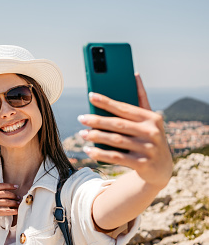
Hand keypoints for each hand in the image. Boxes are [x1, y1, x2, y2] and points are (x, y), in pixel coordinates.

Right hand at [0, 183, 19, 226]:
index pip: (2, 185)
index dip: (10, 186)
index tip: (16, 187)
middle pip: (7, 193)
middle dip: (14, 195)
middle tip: (19, 197)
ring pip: (8, 202)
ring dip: (15, 203)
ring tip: (18, 204)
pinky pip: (6, 211)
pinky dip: (13, 211)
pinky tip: (16, 211)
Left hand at [78, 73, 172, 187]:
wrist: (162, 170)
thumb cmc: (149, 138)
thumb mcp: (149, 121)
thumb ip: (141, 100)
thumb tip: (134, 75)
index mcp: (153, 118)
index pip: (125, 108)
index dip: (106, 102)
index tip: (90, 95)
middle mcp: (152, 133)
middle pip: (118, 124)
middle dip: (97, 120)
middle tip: (81, 118)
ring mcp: (148, 149)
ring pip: (115, 140)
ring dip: (95, 136)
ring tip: (82, 133)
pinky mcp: (143, 164)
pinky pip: (116, 157)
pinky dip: (100, 153)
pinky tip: (88, 150)